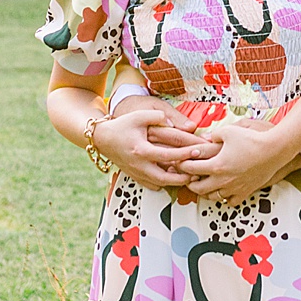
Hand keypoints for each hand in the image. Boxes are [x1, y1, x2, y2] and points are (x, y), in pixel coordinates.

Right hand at [97, 103, 215, 192]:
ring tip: (188, 177)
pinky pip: (150, 185)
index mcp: (141, 150)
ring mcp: (136, 172)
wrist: (103, 138)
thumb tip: (172, 122)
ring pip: (158, 184)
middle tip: (196, 173)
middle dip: (182, 178)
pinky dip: (162, 184)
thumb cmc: (122, 126)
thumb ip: (157, 116)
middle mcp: (139, 165)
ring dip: (174, 182)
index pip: (167, 156)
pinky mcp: (134, 175)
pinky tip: (172, 179)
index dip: (184, 154)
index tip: (197, 151)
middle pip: (164, 178)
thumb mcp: (139, 115)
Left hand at [176, 112, 289, 203]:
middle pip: (199, 188)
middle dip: (190, 184)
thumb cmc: (253, 139)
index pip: (191, 169)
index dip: (182, 166)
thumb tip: (205, 138)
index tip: (179, 163)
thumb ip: (214, 134)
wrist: (275, 150)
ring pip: (213, 197)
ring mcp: (234, 188)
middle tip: (188, 178)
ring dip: (205, 192)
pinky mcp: (246, 191)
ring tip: (203, 186)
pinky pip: (231, 202)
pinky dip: (224, 199)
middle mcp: (223, 180)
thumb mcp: (229, 130)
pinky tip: (223, 192)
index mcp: (216, 165)